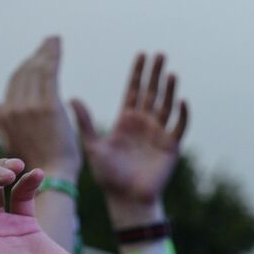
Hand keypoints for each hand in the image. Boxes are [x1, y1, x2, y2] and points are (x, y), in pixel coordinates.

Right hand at [0, 36, 80, 179]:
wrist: (52, 176)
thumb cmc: (38, 163)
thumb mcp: (13, 141)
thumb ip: (2, 119)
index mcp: (5, 116)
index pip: (14, 83)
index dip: (25, 67)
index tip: (37, 56)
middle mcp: (13, 109)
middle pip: (24, 73)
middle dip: (36, 56)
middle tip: (48, 43)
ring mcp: (29, 107)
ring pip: (36, 70)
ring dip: (45, 52)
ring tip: (54, 40)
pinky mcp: (47, 105)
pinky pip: (48, 72)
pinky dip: (52, 55)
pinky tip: (57, 43)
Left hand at [72, 53, 187, 219]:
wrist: (125, 199)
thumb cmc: (109, 176)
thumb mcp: (93, 146)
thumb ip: (85, 123)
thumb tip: (71, 97)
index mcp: (126, 121)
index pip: (134, 91)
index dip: (138, 73)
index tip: (142, 55)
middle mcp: (144, 123)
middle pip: (152, 93)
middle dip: (155, 74)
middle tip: (159, 54)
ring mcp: (159, 133)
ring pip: (166, 106)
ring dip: (169, 90)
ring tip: (170, 72)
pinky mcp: (171, 146)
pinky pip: (179, 126)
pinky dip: (182, 114)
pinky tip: (181, 100)